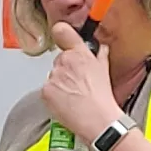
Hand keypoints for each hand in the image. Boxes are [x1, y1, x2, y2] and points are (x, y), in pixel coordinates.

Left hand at [39, 24, 123, 142]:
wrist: (97, 120)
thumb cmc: (102, 98)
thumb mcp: (105, 70)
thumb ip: (100, 55)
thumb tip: (100, 48)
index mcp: (80, 53)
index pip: (62, 31)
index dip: (60, 32)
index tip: (60, 33)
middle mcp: (65, 61)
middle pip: (58, 61)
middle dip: (64, 70)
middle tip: (76, 83)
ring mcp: (53, 76)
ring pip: (52, 76)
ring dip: (59, 84)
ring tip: (72, 96)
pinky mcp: (45, 90)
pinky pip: (46, 90)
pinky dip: (53, 96)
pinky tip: (65, 102)